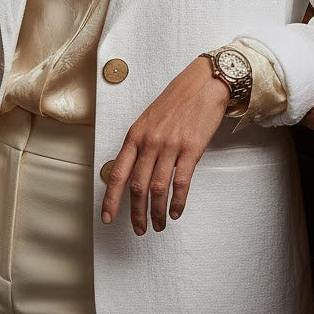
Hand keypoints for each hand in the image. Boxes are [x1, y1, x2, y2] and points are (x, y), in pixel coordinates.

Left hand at [101, 56, 228, 234]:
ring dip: (157, 212)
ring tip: (158, 225)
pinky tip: (176, 212)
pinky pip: (181, 183)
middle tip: (140, 229)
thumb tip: (133, 171)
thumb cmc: (177, 100)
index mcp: (135, 134)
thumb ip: (140, 144)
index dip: (112, 199)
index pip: (118, 173)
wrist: (203, 84)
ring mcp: (171, 145)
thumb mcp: (149, 119)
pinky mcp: (192, 149)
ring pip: (158, 189)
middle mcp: (150, 141)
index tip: (109, 218)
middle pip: (138, 186)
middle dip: (137, 213)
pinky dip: (177, 202)